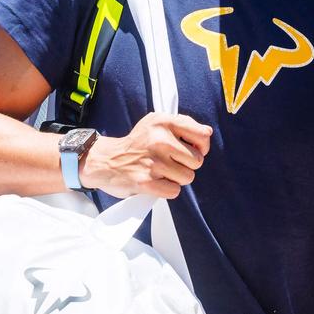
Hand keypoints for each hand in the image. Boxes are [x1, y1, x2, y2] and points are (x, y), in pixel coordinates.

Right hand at [79, 113, 211, 198]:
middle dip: (186, 164)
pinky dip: (167, 190)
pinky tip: (155, 181)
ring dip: (176, 178)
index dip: (202, 146)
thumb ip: (183, 124)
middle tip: (169, 161)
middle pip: (197, 160)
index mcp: (164, 122)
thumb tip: (207, 133)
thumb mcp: (156, 123)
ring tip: (160, 171)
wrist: (106, 160)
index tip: (191, 149)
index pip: (202, 135)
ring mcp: (153, 162)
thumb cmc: (137, 143)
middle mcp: (159, 140)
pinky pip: (174, 191)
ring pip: (187, 177)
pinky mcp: (147, 182)